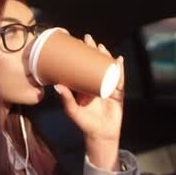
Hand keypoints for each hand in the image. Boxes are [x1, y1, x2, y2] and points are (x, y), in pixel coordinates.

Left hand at [54, 34, 124, 169]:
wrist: (102, 135)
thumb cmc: (86, 124)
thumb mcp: (73, 110)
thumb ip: (66, 99)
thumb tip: (56, 85)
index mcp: (83, 87)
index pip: (81, 66)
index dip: (80, 55)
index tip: (76, 43)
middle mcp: (95, 84)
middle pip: (94, 63)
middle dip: (93, 51)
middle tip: (89, 39)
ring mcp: (107, 87)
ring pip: (107, 68)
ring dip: (105, 56)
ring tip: (102, 47)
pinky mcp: (117, 92)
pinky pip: (119, 78)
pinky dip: (119, 69)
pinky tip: (119, 60)